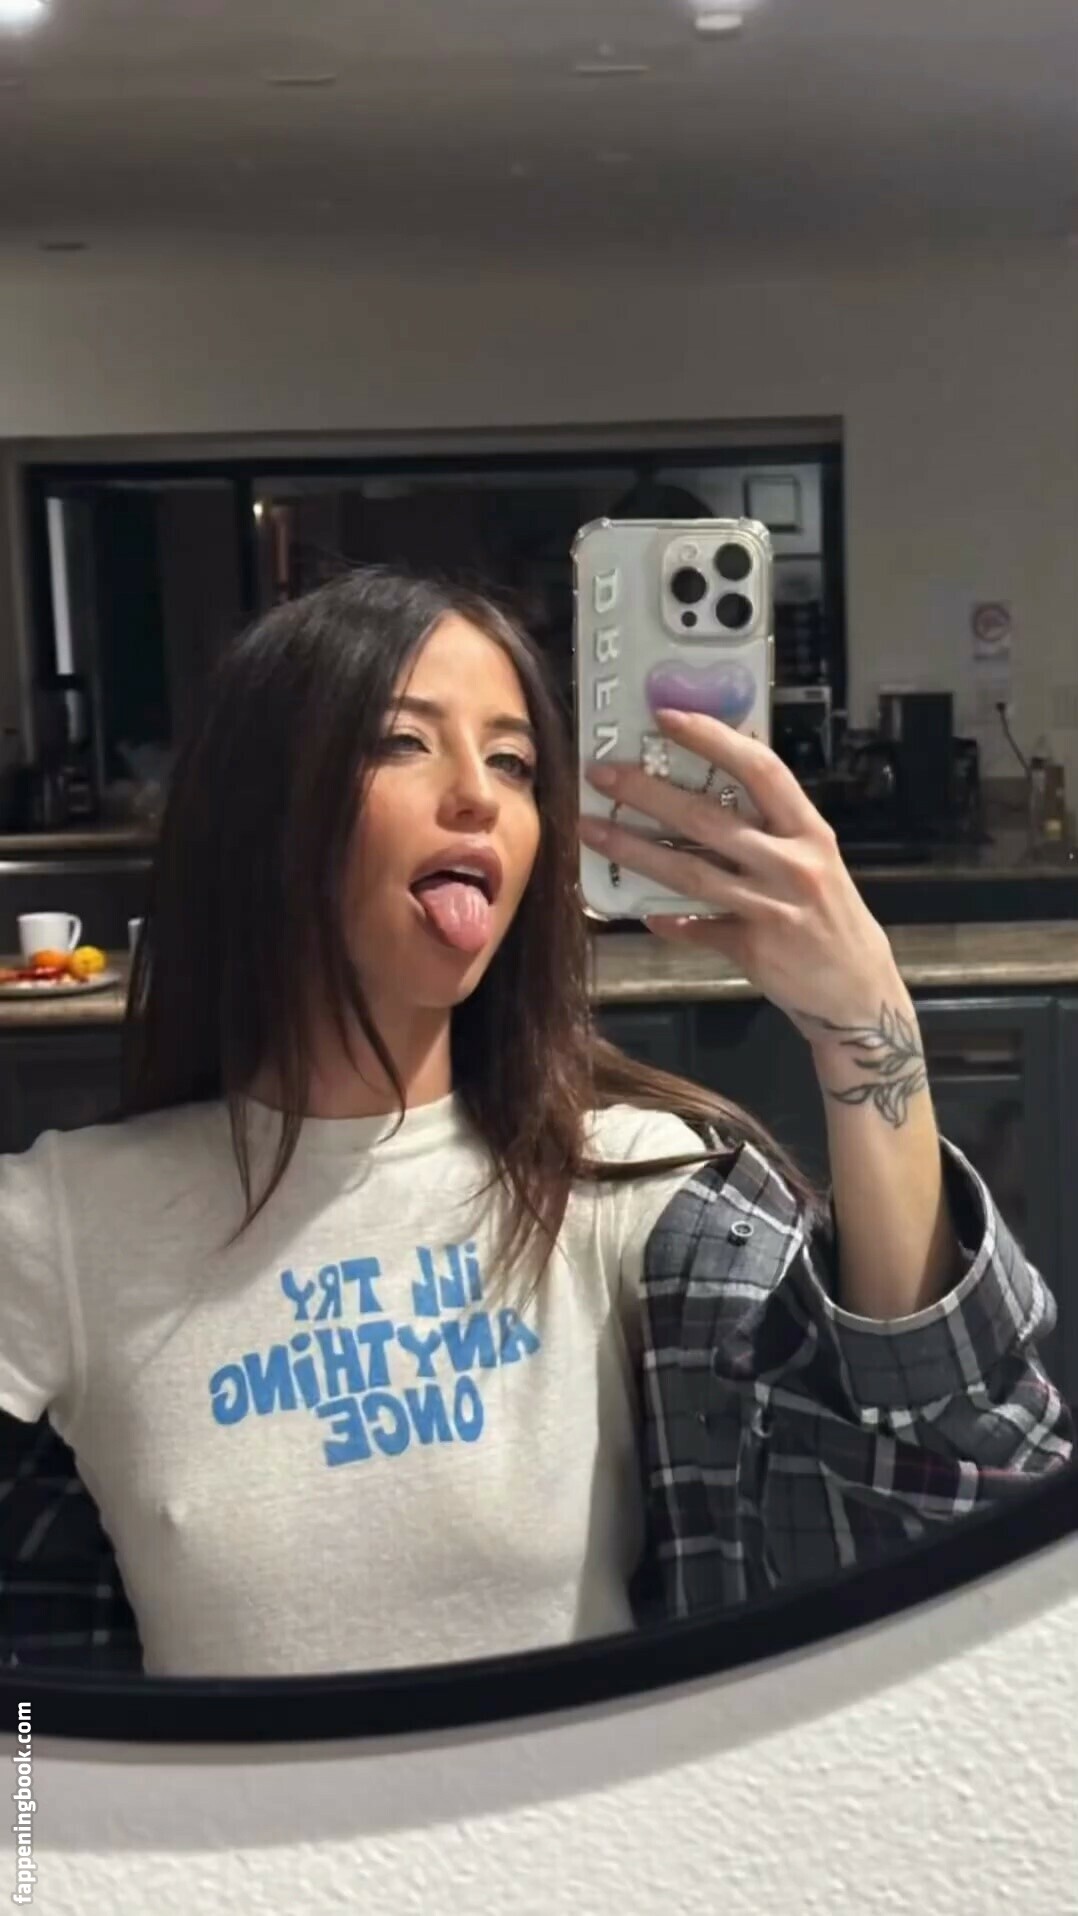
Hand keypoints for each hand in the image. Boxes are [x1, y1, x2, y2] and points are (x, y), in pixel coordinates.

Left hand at [580, 706, 905, 1046]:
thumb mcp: (816, 861)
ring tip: (592, 830)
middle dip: (648, 792)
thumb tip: (710, 795)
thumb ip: (771, 831)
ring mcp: (772, 907)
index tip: (667, 716)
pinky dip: (669, 919)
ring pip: (690, 871)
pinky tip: (640, 911)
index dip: (713, 738)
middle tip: (601, 773)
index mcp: (809, 831)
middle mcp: (792, 864)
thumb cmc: (832, 917)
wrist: (858, 991)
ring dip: (634, 850)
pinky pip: (698, 928)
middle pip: (708, 819)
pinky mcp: (753, 948)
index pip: (761, 769)